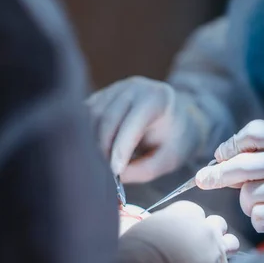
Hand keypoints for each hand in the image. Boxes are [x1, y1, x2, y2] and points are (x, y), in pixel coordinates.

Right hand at [87, 77, 208, 182]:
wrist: (177, 118)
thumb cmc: (175, 140)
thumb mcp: (169, 159)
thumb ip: (145, 170)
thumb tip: (117, 175)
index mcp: (158, 98)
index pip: (133, 121)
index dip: (122, 147)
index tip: (116, 171)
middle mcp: (135, 87)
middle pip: (108, 118)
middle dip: (105, 148)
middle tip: (110, 172)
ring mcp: (116, 88)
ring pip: (93, 117)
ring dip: (96, 143)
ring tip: (109, 161)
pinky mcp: (103, 95)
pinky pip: (87, 115)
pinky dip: (90, 134)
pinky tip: (102, 148)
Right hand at [110, 201, 238, 262]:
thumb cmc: (128, 256)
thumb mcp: (132, 229)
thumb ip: (147, 222)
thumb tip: (133, 218)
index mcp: (183, 213)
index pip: (194, 210)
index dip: (186, 223)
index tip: (178, 234)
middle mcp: (204, 228)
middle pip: (216, 224)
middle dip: (208, 233)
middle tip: (194, 249)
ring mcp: (216, 251)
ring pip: (230, 243)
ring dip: (220, 249)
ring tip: (206, 262)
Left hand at [195, 120, 263, 251]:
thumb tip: (219, 163)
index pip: (254, 132)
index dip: (232, 144)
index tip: (220, 155)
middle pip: (242, 163)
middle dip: (218, 174)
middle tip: (202, 180)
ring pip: (248, 194)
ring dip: (250, 203)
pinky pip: (256, 215)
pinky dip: (261, 219)